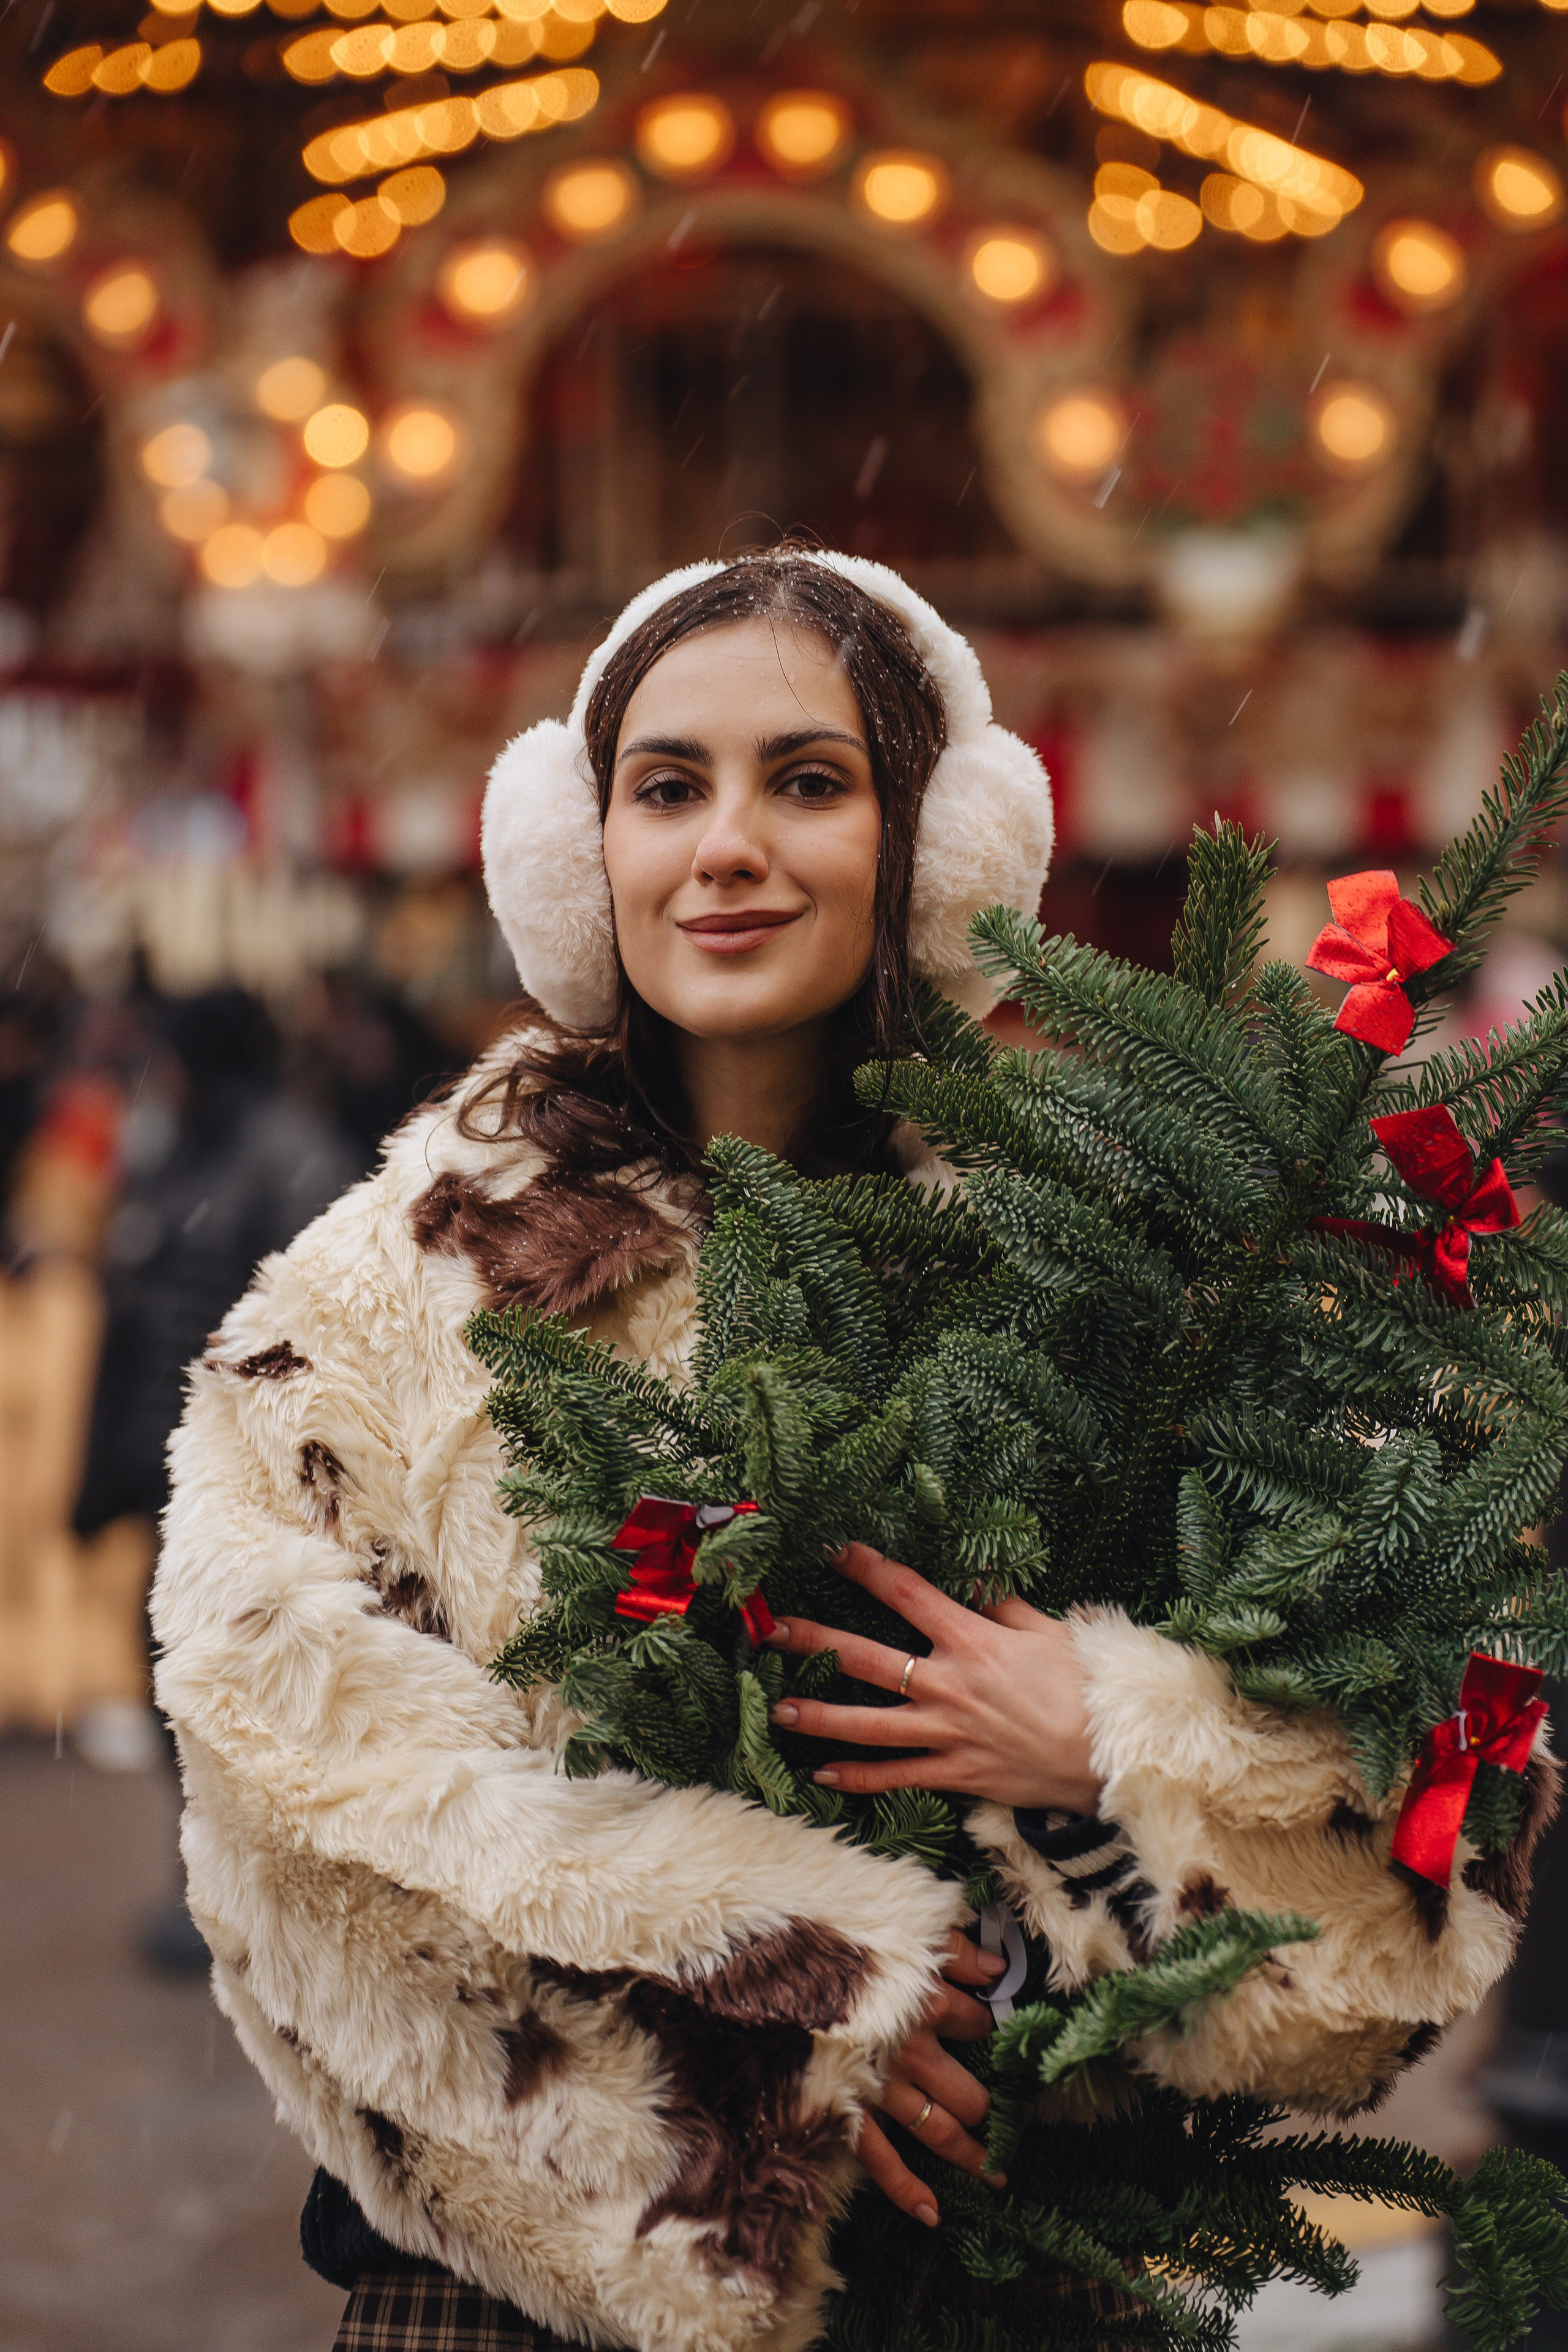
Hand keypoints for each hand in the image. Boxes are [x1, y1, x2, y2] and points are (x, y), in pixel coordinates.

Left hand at [765, 1541, 1101, 1814]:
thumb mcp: (1049, 1630)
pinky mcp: (956, 1773)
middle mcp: (949, 1684)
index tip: (832, 1550)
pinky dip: (859, 1778)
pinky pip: (897, 1777)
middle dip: (814, 1643)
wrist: (1114, 1755)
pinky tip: (822, 1775)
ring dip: (820, 1717)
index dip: (865, 1567)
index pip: (905, 1592)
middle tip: (770, 1632)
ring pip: (869, 1725)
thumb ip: (1004, 1605)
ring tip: (779, 1710)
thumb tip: (975, 1577)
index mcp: (971, 1639)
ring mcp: (948, 1732)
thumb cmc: (1087, 1686)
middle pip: (866, 1658)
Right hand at [859, 1929, 1002, 2227]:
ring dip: (971, 2156)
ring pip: (938, 2131)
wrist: (766, 1957)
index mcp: (926, 2002)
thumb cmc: (836, 1936)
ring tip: (995, 2175)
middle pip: (969, 2093)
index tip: (981, 2030)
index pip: (977, 2026)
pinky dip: (906, 2190)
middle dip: (990, 2110)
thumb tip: (1000, 1967)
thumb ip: (955, 1949)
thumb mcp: (902, 1927)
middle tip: (1005, 2123)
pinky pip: (880, 2161)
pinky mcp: (845, 2110)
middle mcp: (911, 2051)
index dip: (984, 2029)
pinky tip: (932, 2214)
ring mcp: (879, 2087)